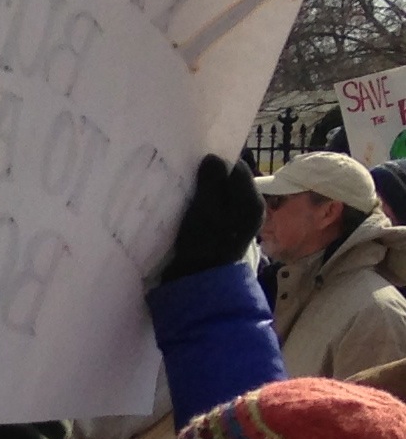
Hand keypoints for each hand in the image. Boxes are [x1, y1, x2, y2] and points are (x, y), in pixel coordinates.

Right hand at [160, 154, 261, 281]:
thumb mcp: (205, 211)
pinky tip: (191, 205)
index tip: (192, 164)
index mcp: (251, 201)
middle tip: (187, 176)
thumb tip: (213, 157)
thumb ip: (211, 183)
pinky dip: (206, 200)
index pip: (237, 167)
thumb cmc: (203, 245)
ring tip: (187, 190)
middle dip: (211, 175)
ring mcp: (240, 218)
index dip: (215, 162)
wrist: (200, 280)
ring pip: (224, 191)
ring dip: (206, 188)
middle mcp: (251, 206)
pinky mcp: (228, 226)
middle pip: (231, 179)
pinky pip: (219, 203)